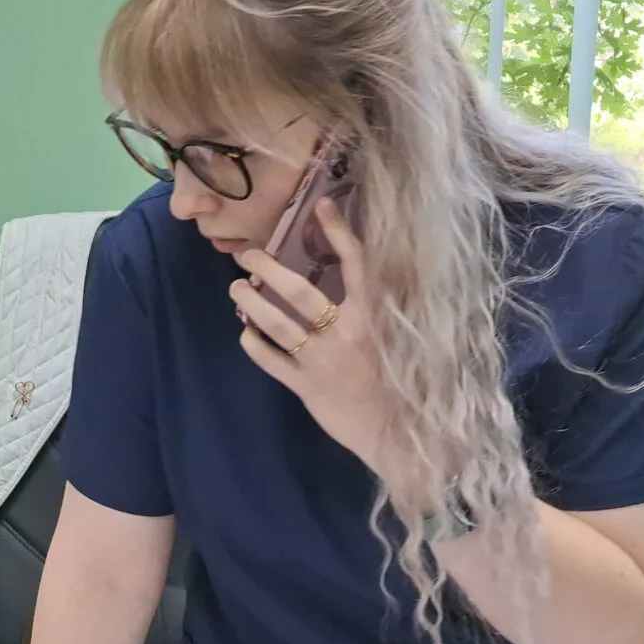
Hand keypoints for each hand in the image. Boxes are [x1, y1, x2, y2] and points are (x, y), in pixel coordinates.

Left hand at [231, 204, 395, 475]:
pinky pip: (272, 361)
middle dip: (268, 269)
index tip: (321, 206)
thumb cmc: (406, 384)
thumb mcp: (406, 338)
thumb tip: (373, 272)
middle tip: (248, 255)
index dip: (338, 232)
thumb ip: (389, 306)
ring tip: (236, 288)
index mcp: (375, 317)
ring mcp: (323, 361)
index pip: (356, 264)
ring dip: (253, 303)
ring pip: (278, 324)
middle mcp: (347, 333)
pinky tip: (245, 332)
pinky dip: (254, 344)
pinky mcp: (307, 387)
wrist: (402, 437)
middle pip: (300, 292)